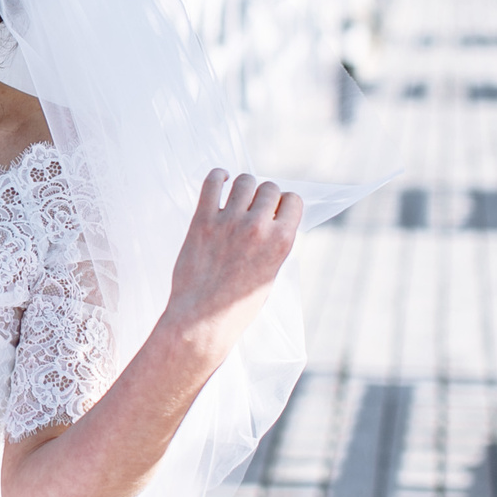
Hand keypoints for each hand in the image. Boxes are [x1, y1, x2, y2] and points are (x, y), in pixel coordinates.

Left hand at [165, 170, 300, 353]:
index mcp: (281, 241)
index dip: (284, 204)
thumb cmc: (237, 305)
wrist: (203, 320)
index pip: (293, 200)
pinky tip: (220, 181)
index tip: (276, 210)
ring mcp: (229, 221)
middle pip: (269, 188)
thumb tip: (271, 218)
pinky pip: (212, 182)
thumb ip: (273, 244)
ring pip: (245, 181)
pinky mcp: (203, 220)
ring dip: (244, 186)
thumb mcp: (270, 274)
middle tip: (255, 207)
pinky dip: (218, 176)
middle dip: (264, 195)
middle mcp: (258, 226)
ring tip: (238, 197)